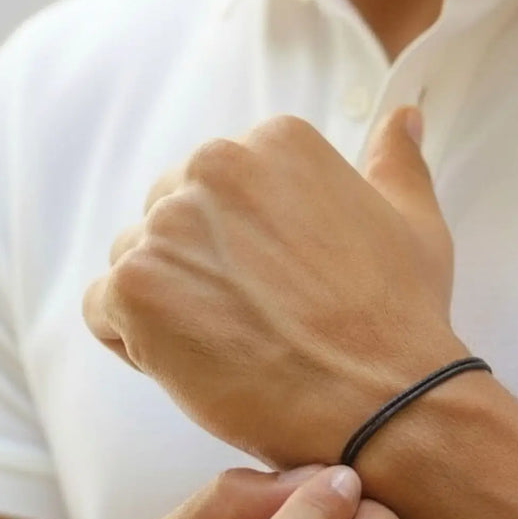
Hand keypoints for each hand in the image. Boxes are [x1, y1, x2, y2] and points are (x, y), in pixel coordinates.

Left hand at [82, 108, 469, 468]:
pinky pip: (104, 308)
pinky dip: (137, 340)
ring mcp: (167, 226)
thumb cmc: (398, 316)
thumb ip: (395, 160)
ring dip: (169, 304)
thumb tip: (403, 117)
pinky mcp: (132, 288)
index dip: (244, 244)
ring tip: (231, 346)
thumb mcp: (412, 222)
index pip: (221, 185)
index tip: (281, 284)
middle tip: (257, 318)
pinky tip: (196, 362)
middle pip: (173, 215)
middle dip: (201, 265)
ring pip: (138, 260)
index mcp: (274, 142)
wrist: (381, 401)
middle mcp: (213, 167)